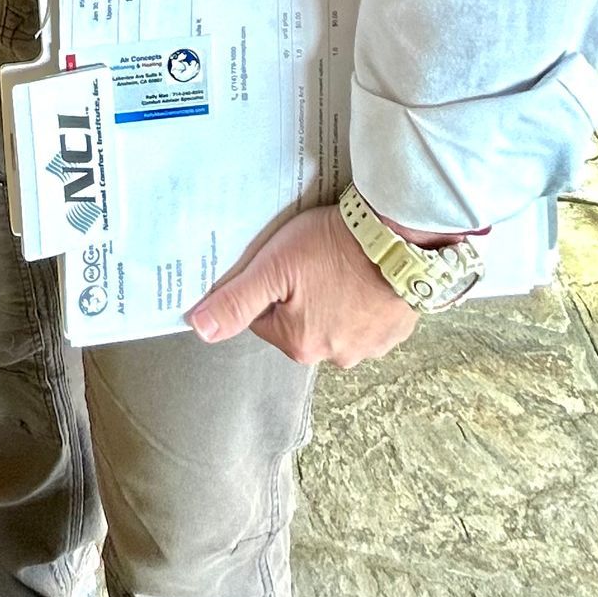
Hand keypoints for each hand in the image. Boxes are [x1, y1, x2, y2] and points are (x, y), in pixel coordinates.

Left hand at [186, 206, 419, 367]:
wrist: (397, 240)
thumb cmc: (331, 249)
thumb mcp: (272, 267)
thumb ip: (235, 301)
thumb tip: (200, 329)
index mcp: (299, 344)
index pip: (263, 320)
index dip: (266, 289)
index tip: (279, 265)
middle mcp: (335, 356)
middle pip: (299, 325)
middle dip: (299, 298)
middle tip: (310, 262)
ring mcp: (369, 347)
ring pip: (334, 323)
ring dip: (332, 302)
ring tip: (338, 266)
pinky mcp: (395, 333)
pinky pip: (367, 320)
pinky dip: (362, 303)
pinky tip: (363, 276)